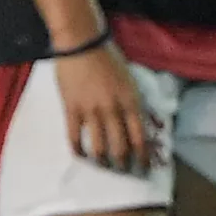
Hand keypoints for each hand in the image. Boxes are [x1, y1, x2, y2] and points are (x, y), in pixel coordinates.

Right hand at [53, 42, 159, 173]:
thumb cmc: (109, 58)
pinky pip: (75, 137)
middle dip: (123, 164)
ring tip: (103, 167)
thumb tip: (137, 123)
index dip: (142, 156)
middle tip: (123, 172)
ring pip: (99, 147)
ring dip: (102, 162)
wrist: (82, 43)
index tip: (143, 167)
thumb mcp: (129, 80)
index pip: (141, 137)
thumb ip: (132, 102)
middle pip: (121, 147)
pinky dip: (78, 150)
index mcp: (132, 101)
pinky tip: (81, 156)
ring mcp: (92, 111)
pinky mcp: (72, 109)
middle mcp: (114, 110)